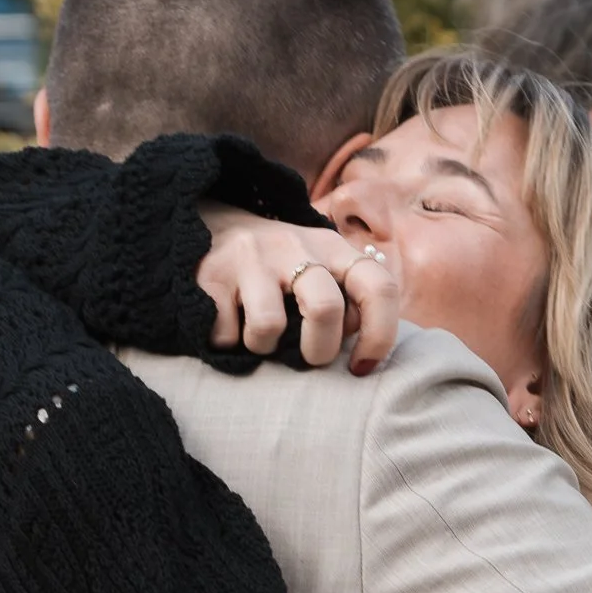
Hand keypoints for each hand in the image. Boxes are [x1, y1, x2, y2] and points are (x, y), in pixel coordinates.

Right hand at [198, 205, 399, 373]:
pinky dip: (226, 342)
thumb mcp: (320, 266)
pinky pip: (225, 335)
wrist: (214, 227)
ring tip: (258, 336)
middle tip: (308, 358)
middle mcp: (294, 246)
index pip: (378, 287)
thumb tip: (362, 349)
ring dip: (264, 347)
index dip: (379, 335)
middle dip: (319, 351)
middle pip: (325, 309)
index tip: (362, 365)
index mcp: (332, 247)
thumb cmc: (279, 266)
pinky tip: (227, 323)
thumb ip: (347, 298)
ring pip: (269, 326)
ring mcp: (251, 257)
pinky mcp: (212, 274)